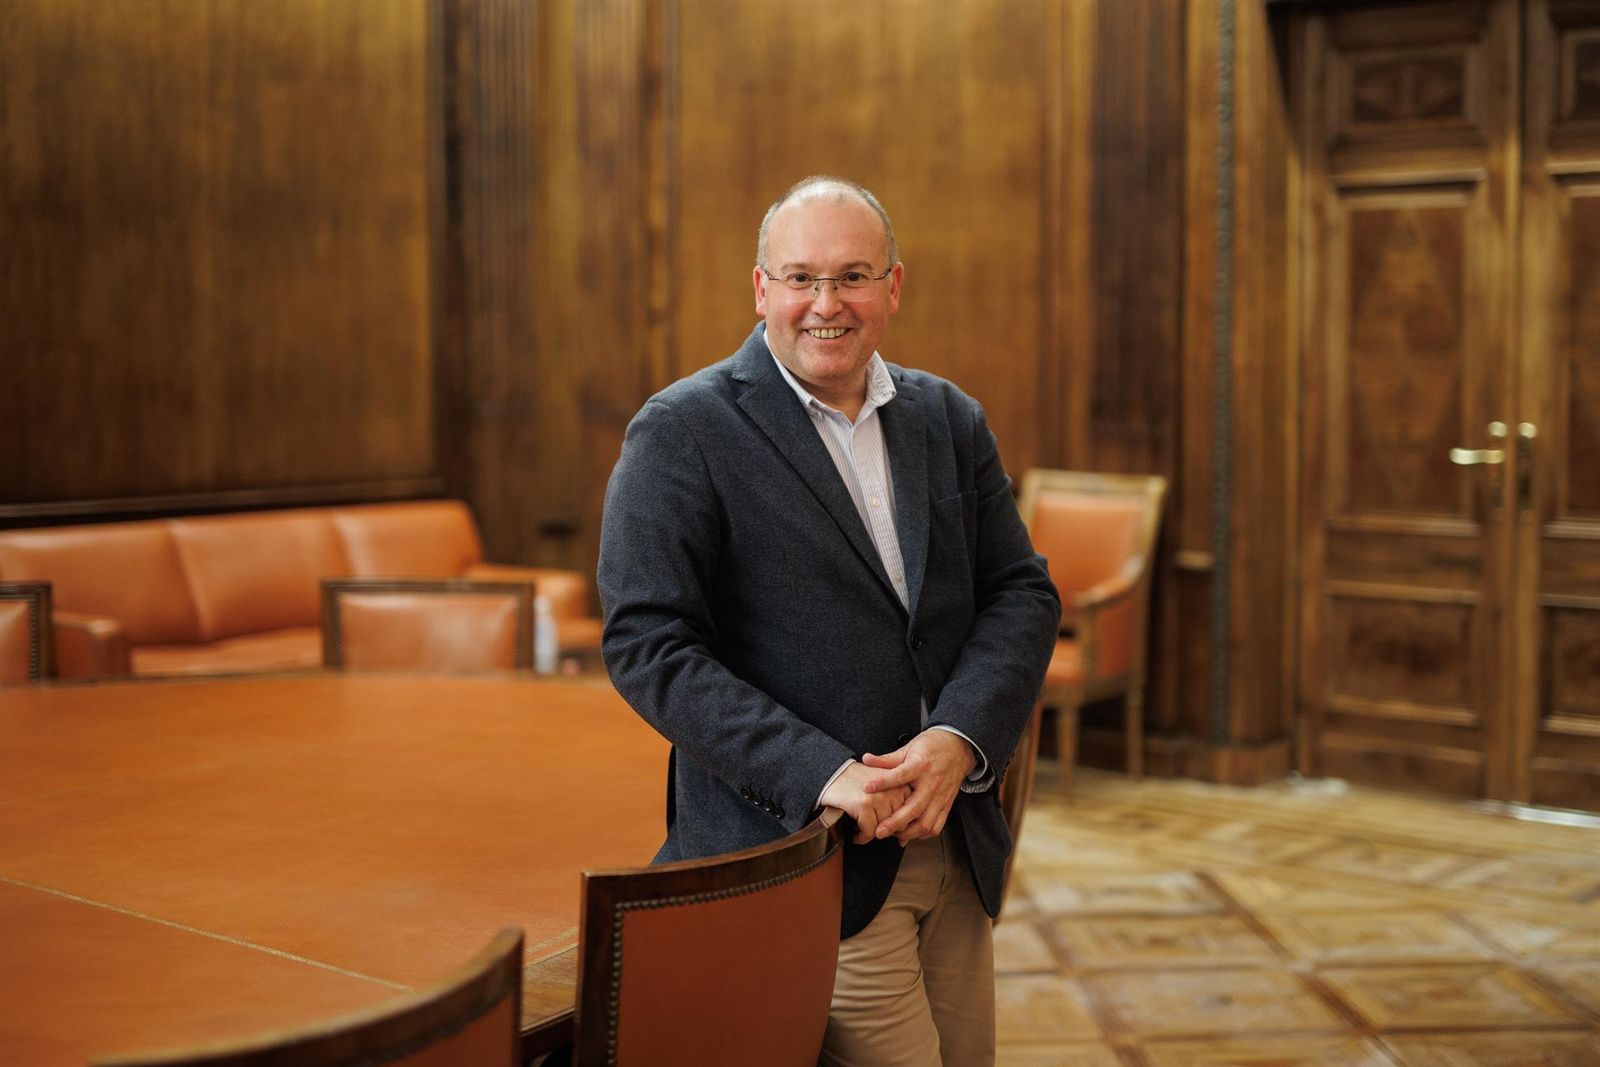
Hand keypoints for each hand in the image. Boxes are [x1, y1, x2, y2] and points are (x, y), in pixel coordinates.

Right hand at [820, 761, 910, 844]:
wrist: (834, 772)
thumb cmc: (859, 783)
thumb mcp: (885, 791)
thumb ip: (897, 811)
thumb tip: (904, 841)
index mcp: (903, 784)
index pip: (909, 816)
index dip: (897, 826)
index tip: (887, 827)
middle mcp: (895, 789)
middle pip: (897, 825)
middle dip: (884, 830)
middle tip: (872, 827)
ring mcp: (880, 797)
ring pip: (883, 830)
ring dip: (871, 834)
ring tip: (862, 829)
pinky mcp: (865, 804)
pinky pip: (868, 832)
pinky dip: (860, 837)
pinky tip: (855, 834)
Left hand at [860, 730, 976, 844]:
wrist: (959, 747)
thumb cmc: (933, 746)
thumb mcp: (910, 747)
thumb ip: (888, 759)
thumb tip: (866, 759)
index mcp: (921, 765)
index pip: (900, 775)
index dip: (882, 782)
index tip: (866, 788)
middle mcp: (932, 783)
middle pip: (914, 808)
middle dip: (895, 823)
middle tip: (879, 831)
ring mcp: (940, 796)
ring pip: (926, 822)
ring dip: (909, 832)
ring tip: (894, 835)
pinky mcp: (946, 805)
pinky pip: (937, 825)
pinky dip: (923, 834)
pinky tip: (911, 833)